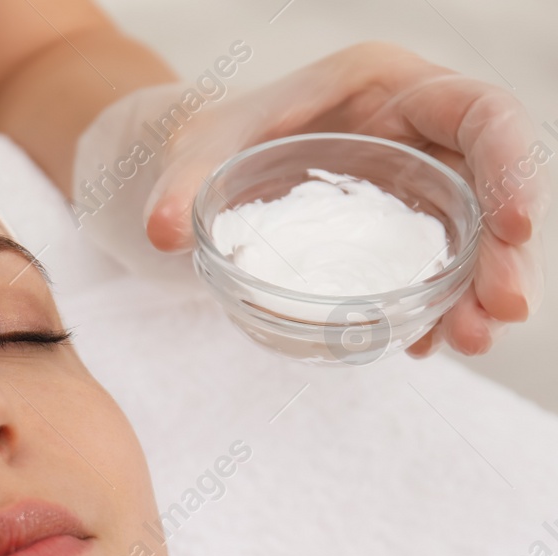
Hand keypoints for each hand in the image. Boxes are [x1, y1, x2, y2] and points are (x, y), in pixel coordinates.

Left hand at [141, 42, 546, 356]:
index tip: (516, 226)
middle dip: (501, 253)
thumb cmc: (215, 135)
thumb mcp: (198, 147)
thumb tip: (162, 232)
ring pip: (470, 236)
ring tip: (465, 342)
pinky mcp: (396, 233)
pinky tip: (421, 344)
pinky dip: (431, 307)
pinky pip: (430, 269)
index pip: (480, 113)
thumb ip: (183, 183)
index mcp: (390, 87)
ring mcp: (413, 185)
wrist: (204, 164)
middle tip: (494, 318)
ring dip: (473, 292)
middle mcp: (417, 133)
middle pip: (490, 185)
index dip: (511, 165)